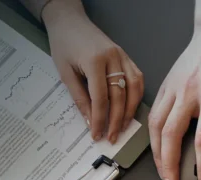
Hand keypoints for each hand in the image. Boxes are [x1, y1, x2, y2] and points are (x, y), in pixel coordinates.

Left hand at [43, 0, 143, 143]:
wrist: (69, 21)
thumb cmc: (63, 45)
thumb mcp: (65, 73)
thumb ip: (79, 97)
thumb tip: (90, 120)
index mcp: (95, 62)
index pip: (100, 99)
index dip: (99, 120)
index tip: (97, 135)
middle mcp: (113, 59)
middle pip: (120, 96)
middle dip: (116, 120)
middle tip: (112, 137)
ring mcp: (122, 56)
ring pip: (134, 88)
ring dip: (130, 111)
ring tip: (124, 127)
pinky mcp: (126, 56)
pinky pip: (137, 78)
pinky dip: (137, 95)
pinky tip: (131, 108)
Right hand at [149, 1, 200, 179]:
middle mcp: (189, 92)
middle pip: (171, 136)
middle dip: (170, 166)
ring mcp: (174, 88)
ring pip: (156, 127)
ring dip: (157, 154)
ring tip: (163, 172)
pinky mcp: (165, 86)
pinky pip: (153, 115)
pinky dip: (153, 136)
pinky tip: (158, 149)